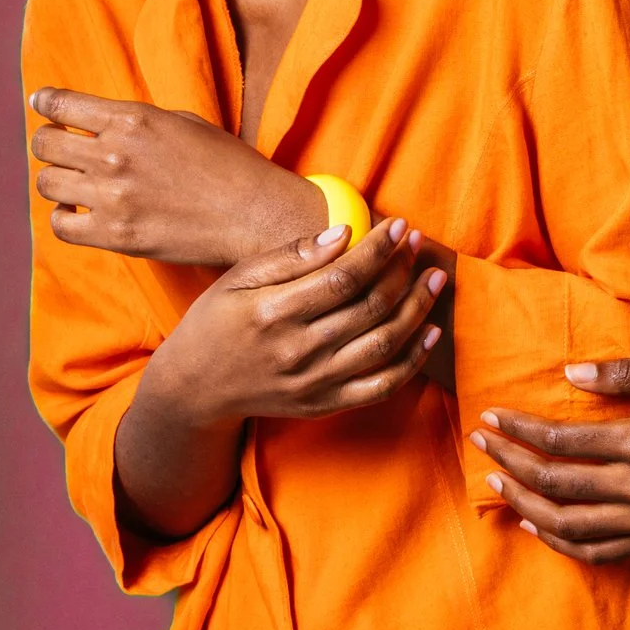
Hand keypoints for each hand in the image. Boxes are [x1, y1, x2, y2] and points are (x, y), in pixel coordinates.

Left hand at [30, 88, 325, 266]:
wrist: (257, 213)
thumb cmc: (229, 165)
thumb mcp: (186, 123)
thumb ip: (136, 121)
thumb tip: (96, 122)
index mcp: (133, 118)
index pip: (61, 104)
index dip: (46, 102)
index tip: (42, 104)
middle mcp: (115, 154)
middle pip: (44, 143)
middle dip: (50, 143)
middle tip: (63, 150)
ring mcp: (113, 196)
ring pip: (46, 183)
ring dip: (58, 181)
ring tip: (78, 184)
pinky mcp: (115, 234)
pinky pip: (61, 224)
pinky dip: (66, 217)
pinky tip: (83, 212)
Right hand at [147, 218, 444, 426]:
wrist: (194, 388)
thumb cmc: (216, 322)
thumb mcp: (239, 279)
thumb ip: (291, 256)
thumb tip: (344, 234)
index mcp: (272, 314)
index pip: (343, 278)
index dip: (379, 250)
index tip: (400, 225)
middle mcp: (297, 351)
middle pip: (370, 307)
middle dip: (404, 270)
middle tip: (419, 243)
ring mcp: (314, 383)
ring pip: (384, 343)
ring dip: (419, 308)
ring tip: (435, 278)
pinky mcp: (325, 404)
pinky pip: (382, 386)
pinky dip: (413, 359)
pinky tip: (431, 331)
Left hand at [468, 357, 629, 562]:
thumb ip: (627, 373)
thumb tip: (571, 374)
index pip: (561, 442)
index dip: (519, 430)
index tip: (491, 417)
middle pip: (554, 484)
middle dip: (510, 464)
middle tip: (480, 445)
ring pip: (567, 526)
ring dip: (524, 506)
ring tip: (498, 485)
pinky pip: (596, 552)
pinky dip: (559, 543)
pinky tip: (536, 527)